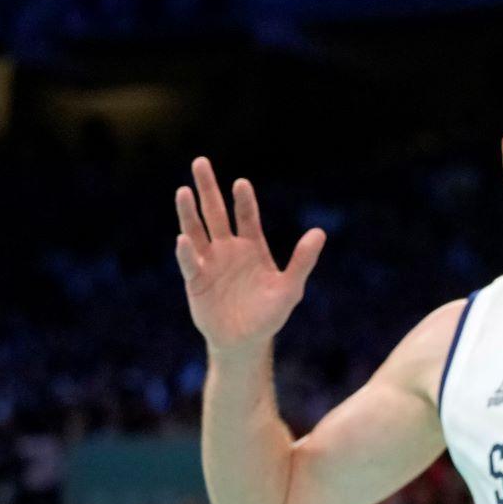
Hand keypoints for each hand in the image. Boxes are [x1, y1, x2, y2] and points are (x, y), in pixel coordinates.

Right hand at [174, 156, 325, 355]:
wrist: (245, 340)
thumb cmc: (270, 313)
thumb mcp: (291, 287)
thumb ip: (303, 260)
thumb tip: (320, 232)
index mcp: (252, 247)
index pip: (247, 216)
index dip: (244, 200)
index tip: (241, 183)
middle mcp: (228, 249)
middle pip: (216, 213)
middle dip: (209, 189)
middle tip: (201, 162)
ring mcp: (210, 263)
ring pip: (197, 231)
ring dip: (189, 212)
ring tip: (184, 191)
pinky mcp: (196, 281)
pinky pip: (190, 263)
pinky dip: (186, 252)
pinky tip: (183, 239)